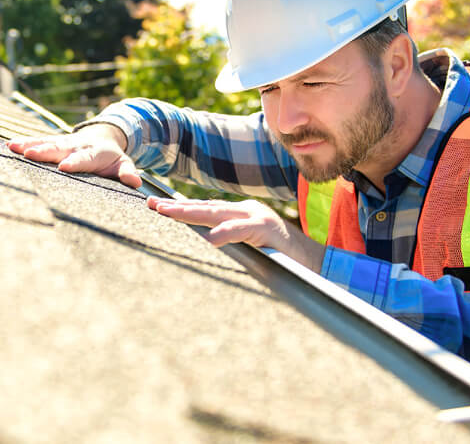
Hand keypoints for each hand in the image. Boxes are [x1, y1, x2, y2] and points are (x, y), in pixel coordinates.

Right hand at [7, 123, 141, 187]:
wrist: (103, 136)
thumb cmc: (111, 157)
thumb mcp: (123, 164)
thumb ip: (127, 172)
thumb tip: (136, 182)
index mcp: (94, 153)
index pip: (84, 158)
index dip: (74, 162)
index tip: (64, 166)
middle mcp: (77, 145)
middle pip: (60, 148)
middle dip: (46, 151)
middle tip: (31, 155)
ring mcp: (64, 143)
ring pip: (46, 142)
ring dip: (30, 145)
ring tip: (14, 147)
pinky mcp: (54, 142)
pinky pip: (38, 141)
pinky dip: (25, 143)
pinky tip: (9, 145)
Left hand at [147, 197, 325, 271]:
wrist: (317, 263)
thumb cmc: (281, 260)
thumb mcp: (249, 250)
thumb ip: (229, 243)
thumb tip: (203, 245)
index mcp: (241, 215)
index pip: (206, 209)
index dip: (182, 208)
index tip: (156, 206)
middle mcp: (247, 211)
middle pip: (206, 207)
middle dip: (177, 207)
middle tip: (152, 205)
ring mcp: (258, 218)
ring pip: (219, 213)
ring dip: (192, 213)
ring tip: (168, 213)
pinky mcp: (268, 230)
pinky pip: (244, 230)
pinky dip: (227, 232)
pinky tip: (211, 238)